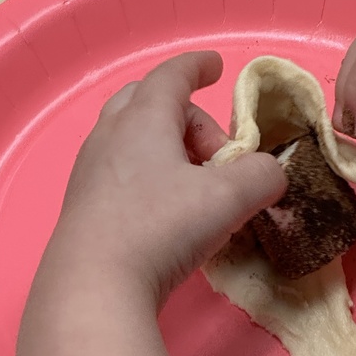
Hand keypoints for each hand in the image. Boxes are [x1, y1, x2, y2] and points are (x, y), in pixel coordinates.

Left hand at [17, 51, 279, 355]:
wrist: (93, 288)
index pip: (172, 76)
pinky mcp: (82, 208)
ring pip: (131, 139)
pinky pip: (122, 172)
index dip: (198, 66)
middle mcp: (111, 136)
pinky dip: (151, 176)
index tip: (216, 66)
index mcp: (144, 119)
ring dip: (168, 149)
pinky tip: (169, 213)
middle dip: (185, 115)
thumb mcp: (229, 198)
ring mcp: (90, 172)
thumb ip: (263, 175)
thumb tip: (273, 173)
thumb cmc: (161, 228)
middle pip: (145, 102)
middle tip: (214, 149)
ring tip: (196, 185)